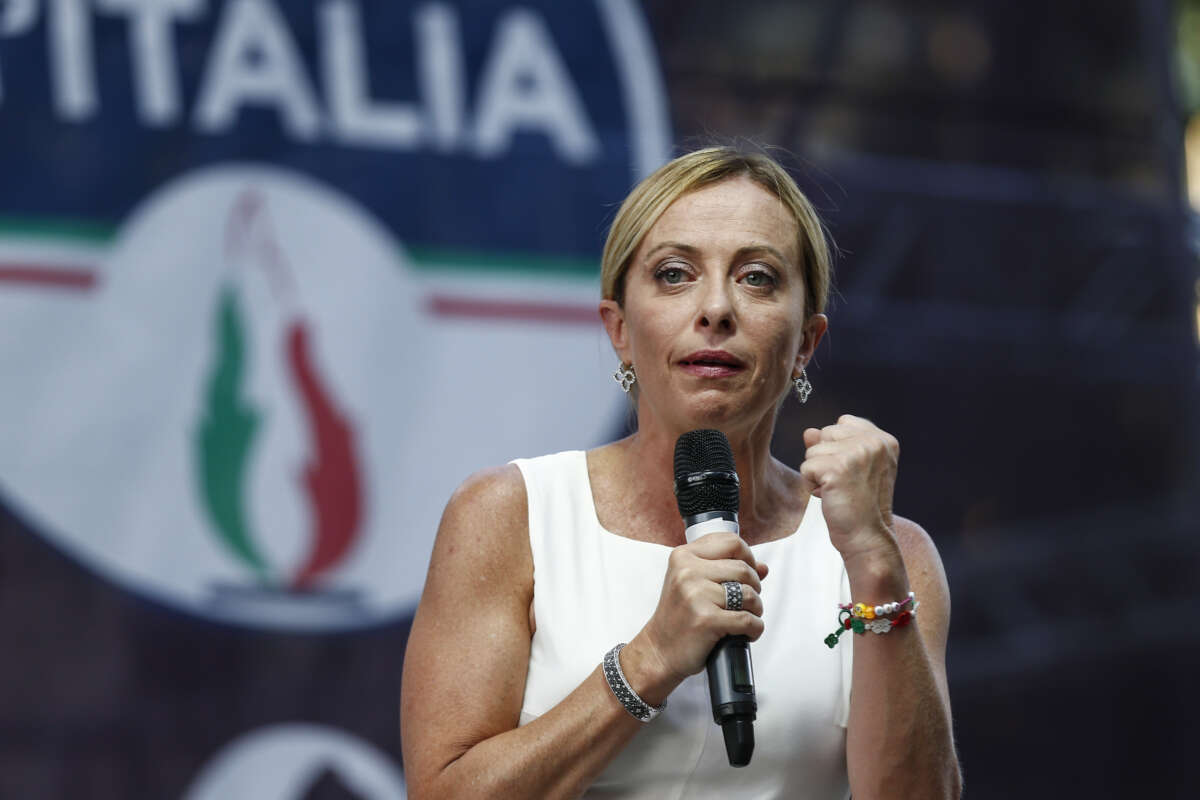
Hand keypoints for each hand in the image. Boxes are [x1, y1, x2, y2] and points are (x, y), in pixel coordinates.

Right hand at [627, 533, 767, 699]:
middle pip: (744, 568)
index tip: (747, 575)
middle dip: (754, 587)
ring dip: (755, 609)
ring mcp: (695, 595)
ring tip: (745, 617)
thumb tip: (763, 567)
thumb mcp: (693, 584)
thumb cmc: (679, 617)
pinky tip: (745, 633)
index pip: (732, 542)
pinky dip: (754, 628)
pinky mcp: (706, 620)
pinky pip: (747, 620)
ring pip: (748, 594)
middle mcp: (687, 571)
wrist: (659, 651)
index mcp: (684, 556)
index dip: (748, 558)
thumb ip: (726, 570)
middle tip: (746, 602)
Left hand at [800, 414, 899, 563]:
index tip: (853, 472)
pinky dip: (811, 485)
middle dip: (826, 460)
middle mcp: (874, 442)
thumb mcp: (851, 469)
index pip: (843, 423)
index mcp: (884, 440)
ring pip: (812, 450)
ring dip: (817, 474)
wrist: (867, 537)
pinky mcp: (838, 467)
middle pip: (825, 434)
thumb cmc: (859, 505)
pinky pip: (806, 467)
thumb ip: (833, 445)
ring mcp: (857, 453)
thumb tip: (809, 432)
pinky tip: (829, 496)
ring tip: (838, 491)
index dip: (838, 448)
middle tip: (845, 484)